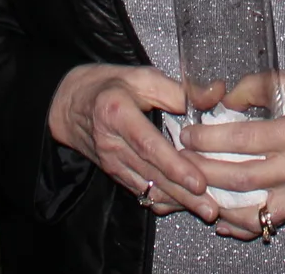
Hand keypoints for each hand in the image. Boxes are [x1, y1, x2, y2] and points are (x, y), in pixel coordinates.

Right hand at [46, 64, 218, 222]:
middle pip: (152, 174)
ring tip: (205, 209)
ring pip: (147, 188)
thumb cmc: (108, 86)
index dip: (174, 166)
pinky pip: (141, 192)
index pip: (148, 146)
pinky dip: (164, 200)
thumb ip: (178, 90)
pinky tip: (185, 204)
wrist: (70, 104)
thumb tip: (214, 94)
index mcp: (117, 113)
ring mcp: (112, 163)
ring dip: (177, 201)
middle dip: (184, 194)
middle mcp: (112, 143)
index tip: (197, 181)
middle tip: (210, 207)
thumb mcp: (141, 76)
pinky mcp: (115, 174)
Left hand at [180, 73, 284, 237]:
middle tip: (181, 163)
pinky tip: (221, 217)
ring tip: (193, 190)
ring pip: (251, 208)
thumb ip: (253, 87)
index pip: (243, 139)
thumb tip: (220, 99)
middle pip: (241, 177)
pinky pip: (268, 222)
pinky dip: (242, 225)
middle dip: (204, 172)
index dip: (210, 139)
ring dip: (218, 202)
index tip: (188, 135)